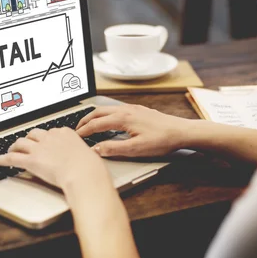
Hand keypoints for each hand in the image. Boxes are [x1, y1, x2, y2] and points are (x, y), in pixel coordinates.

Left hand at [0, 128, 110, 191]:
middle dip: (29, 139)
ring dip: (14, 146)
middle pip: (34, 134)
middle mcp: (50, 137)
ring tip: (11, 150)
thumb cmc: (89, 167)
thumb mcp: (88, 154)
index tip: (43, 142)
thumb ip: (80, 153)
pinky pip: (12, 158)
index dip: (45, 138)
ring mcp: (39, 148)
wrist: (84, 173)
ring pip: (21, 142)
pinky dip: (2, 159)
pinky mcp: (31, 160)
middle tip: (26, 145)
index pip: (51, 132)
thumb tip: (82, 159)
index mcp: (65, 133)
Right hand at [76, 104, 191, 156]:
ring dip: (95, 116)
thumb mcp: (136, 149)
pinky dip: (105, 115)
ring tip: (88, 124)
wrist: (181, 131)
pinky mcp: (139, 110)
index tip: (75, 137)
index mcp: (123, 118)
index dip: (84, 131)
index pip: (96, 124)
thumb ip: (113, 148)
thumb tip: (96, 149)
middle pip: (98, 112)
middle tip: (76, 129)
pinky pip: (116, 109)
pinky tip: (108, 121)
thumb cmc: (162, 140)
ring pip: (107, 109)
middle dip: (85, 120)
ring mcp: (132, 108)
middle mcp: (126, 110)